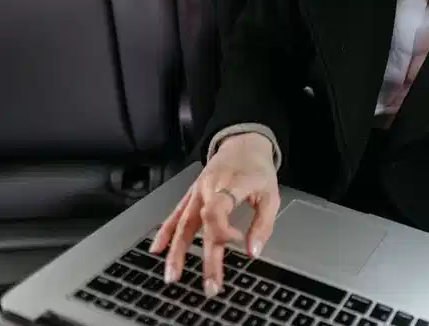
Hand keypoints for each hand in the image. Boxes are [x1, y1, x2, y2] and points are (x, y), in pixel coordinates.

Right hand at [149, 133, 280, 296]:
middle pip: (200, 226)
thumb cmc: (258, 169)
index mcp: (227, 186)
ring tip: (172, 277)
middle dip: (205, 259)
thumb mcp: (271, 195)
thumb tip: (252, 252)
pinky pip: (176, 215)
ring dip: (176, 252)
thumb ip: (263, 224)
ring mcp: (196, 193)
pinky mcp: (192, 195)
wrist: (243, 143)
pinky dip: (166, 232)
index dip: (223, 232)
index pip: (215, 212)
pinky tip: (157, 249)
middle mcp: (207, 189)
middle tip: (210, 286)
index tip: (238, 243)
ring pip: (182, 224)